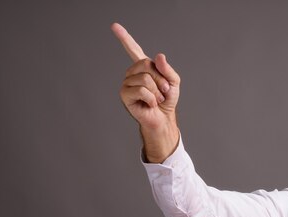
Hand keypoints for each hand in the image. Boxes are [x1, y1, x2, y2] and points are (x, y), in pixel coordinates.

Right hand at [112, 22, 179, 162]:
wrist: (163, 119)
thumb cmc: (167, 101)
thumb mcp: (173, 82)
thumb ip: (168, 69)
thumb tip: (158, 57)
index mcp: (143, 67)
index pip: (133, 49)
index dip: (124, 38)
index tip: (114, 26)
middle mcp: (132, 73)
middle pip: (146, 64)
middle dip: (160, 79)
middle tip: (163, 91)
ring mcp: (127, 83)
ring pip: (145, 78)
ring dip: (157, 91)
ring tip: (157, 99)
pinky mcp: (124, 94)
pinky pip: (141, 89)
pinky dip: (151, 98)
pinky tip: (150, 104)